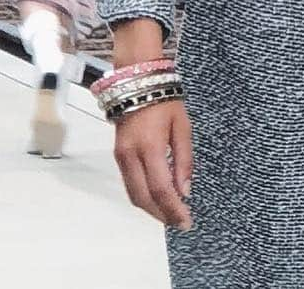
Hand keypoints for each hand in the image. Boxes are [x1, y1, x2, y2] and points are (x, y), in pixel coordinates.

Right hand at [114, 99, 193, 231]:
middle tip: (179, 222)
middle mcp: (131, 155)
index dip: (173, 209)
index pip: (161, 189)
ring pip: (133, 194)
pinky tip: (156, 197)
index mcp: (150, 146)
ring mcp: (121, 156)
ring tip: (170, 214)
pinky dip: (143, 196)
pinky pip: (129, 184)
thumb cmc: (164, 99)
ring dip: (151, 209)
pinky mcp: (117, 155)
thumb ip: (184, 159)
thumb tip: (185, 190)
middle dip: (162, 215)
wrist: (137, 81)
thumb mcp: (183, 125)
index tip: (186, 221)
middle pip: (143, 198)